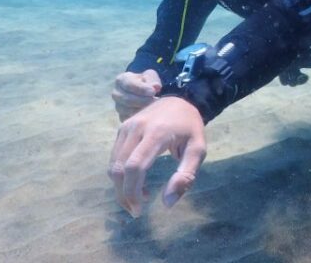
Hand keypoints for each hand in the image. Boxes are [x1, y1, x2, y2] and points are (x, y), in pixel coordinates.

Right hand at [108, 96, 206, 216]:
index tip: (140, 209)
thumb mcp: (198, 150)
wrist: (180, 99)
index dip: (132, 191)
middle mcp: (137, 128)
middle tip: (136, 210)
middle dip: (123, 194)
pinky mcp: (122, 127)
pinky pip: (114, 156)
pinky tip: (135, 181)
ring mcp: (127, 126)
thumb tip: (167, 203)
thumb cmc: (190, 127)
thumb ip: (185, 175)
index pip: (135, 166)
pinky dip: (120, 173)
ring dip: (120, 186)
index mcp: (157, 133)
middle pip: (119, 167)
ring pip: (113, 163)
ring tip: (139, 197)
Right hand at [111, 70, 161, 120]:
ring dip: (142, 110)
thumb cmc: (146, 82)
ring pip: (128, 111)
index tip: (153, 92)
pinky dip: (139, 117)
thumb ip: (152, 79)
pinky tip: (149, 114)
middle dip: (143, 101)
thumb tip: (156, 86)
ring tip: (154, 107)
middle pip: (127, 99)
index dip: (141, 89)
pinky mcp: (122, 117)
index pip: (129, 84)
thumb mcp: (150, 76)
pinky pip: (129, 119)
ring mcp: (118, 106)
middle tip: (155, 101)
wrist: (143, 92)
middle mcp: (116, 93)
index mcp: (121, 80)